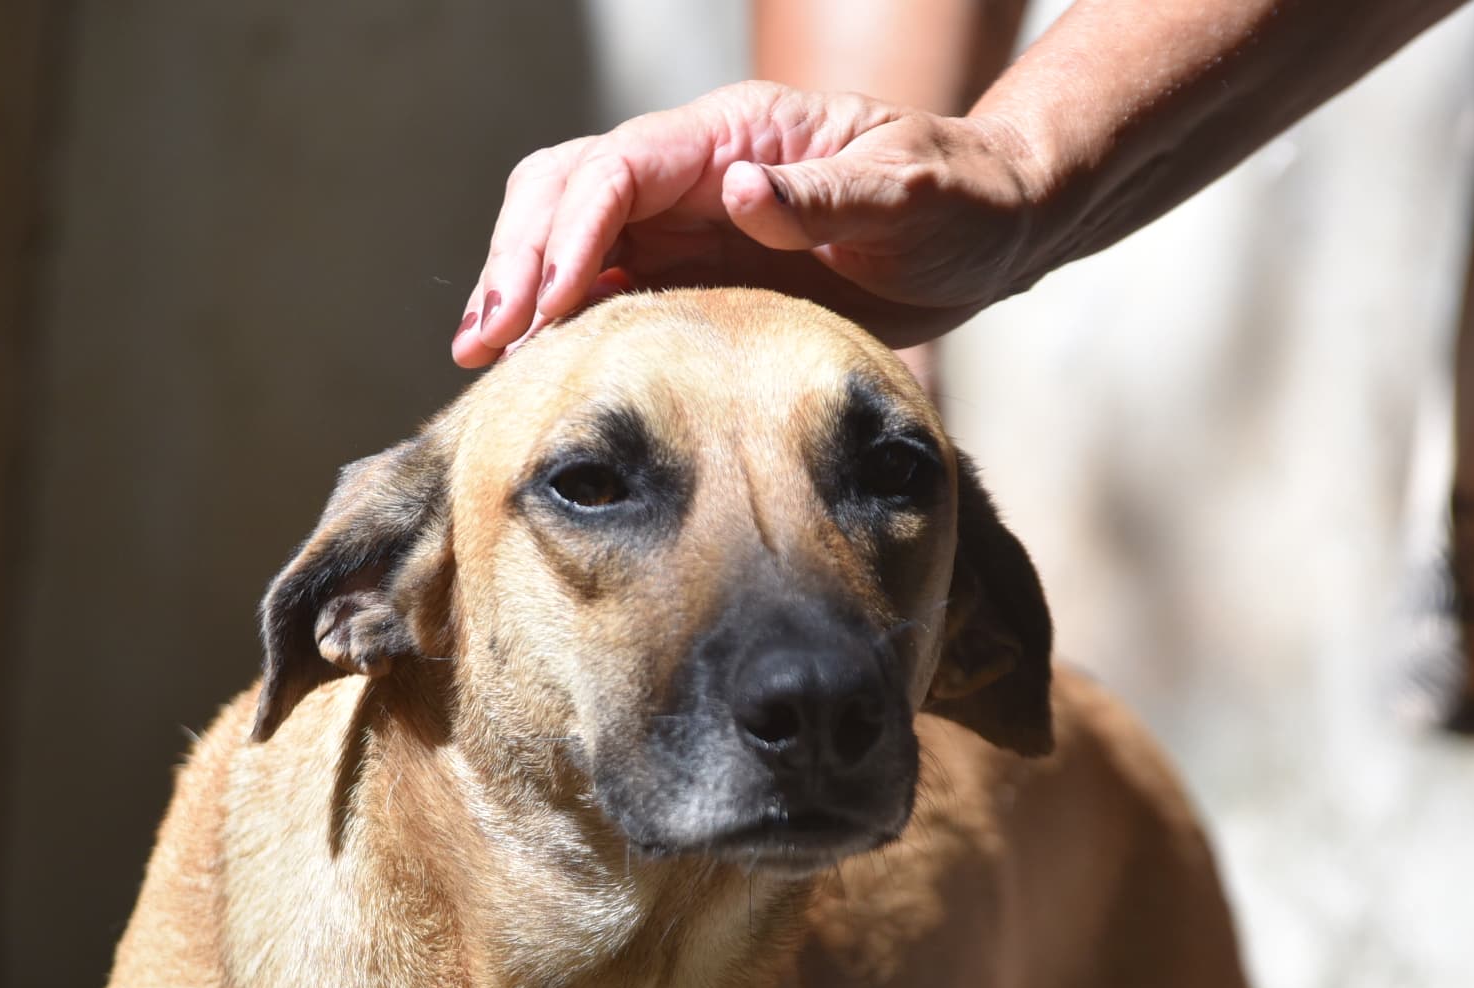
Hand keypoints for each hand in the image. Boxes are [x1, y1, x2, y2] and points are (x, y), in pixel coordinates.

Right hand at [451, 81, 1040, 366]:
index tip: (545, 307)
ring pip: (570, 235)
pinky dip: (562, 320)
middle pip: (567, 189)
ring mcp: (690, 219)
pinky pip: (607, 285)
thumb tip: (741, 193)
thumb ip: (834, 195)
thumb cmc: (963, 200)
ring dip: (521, 289)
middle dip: (518, 258)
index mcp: (737, 134)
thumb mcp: (916, 193)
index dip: (571, 232)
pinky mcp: (696, 268)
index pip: (622, 167)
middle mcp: (698, 170)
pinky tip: (539, 367)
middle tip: (486, 343)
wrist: (988, 231)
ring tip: (484, 358)